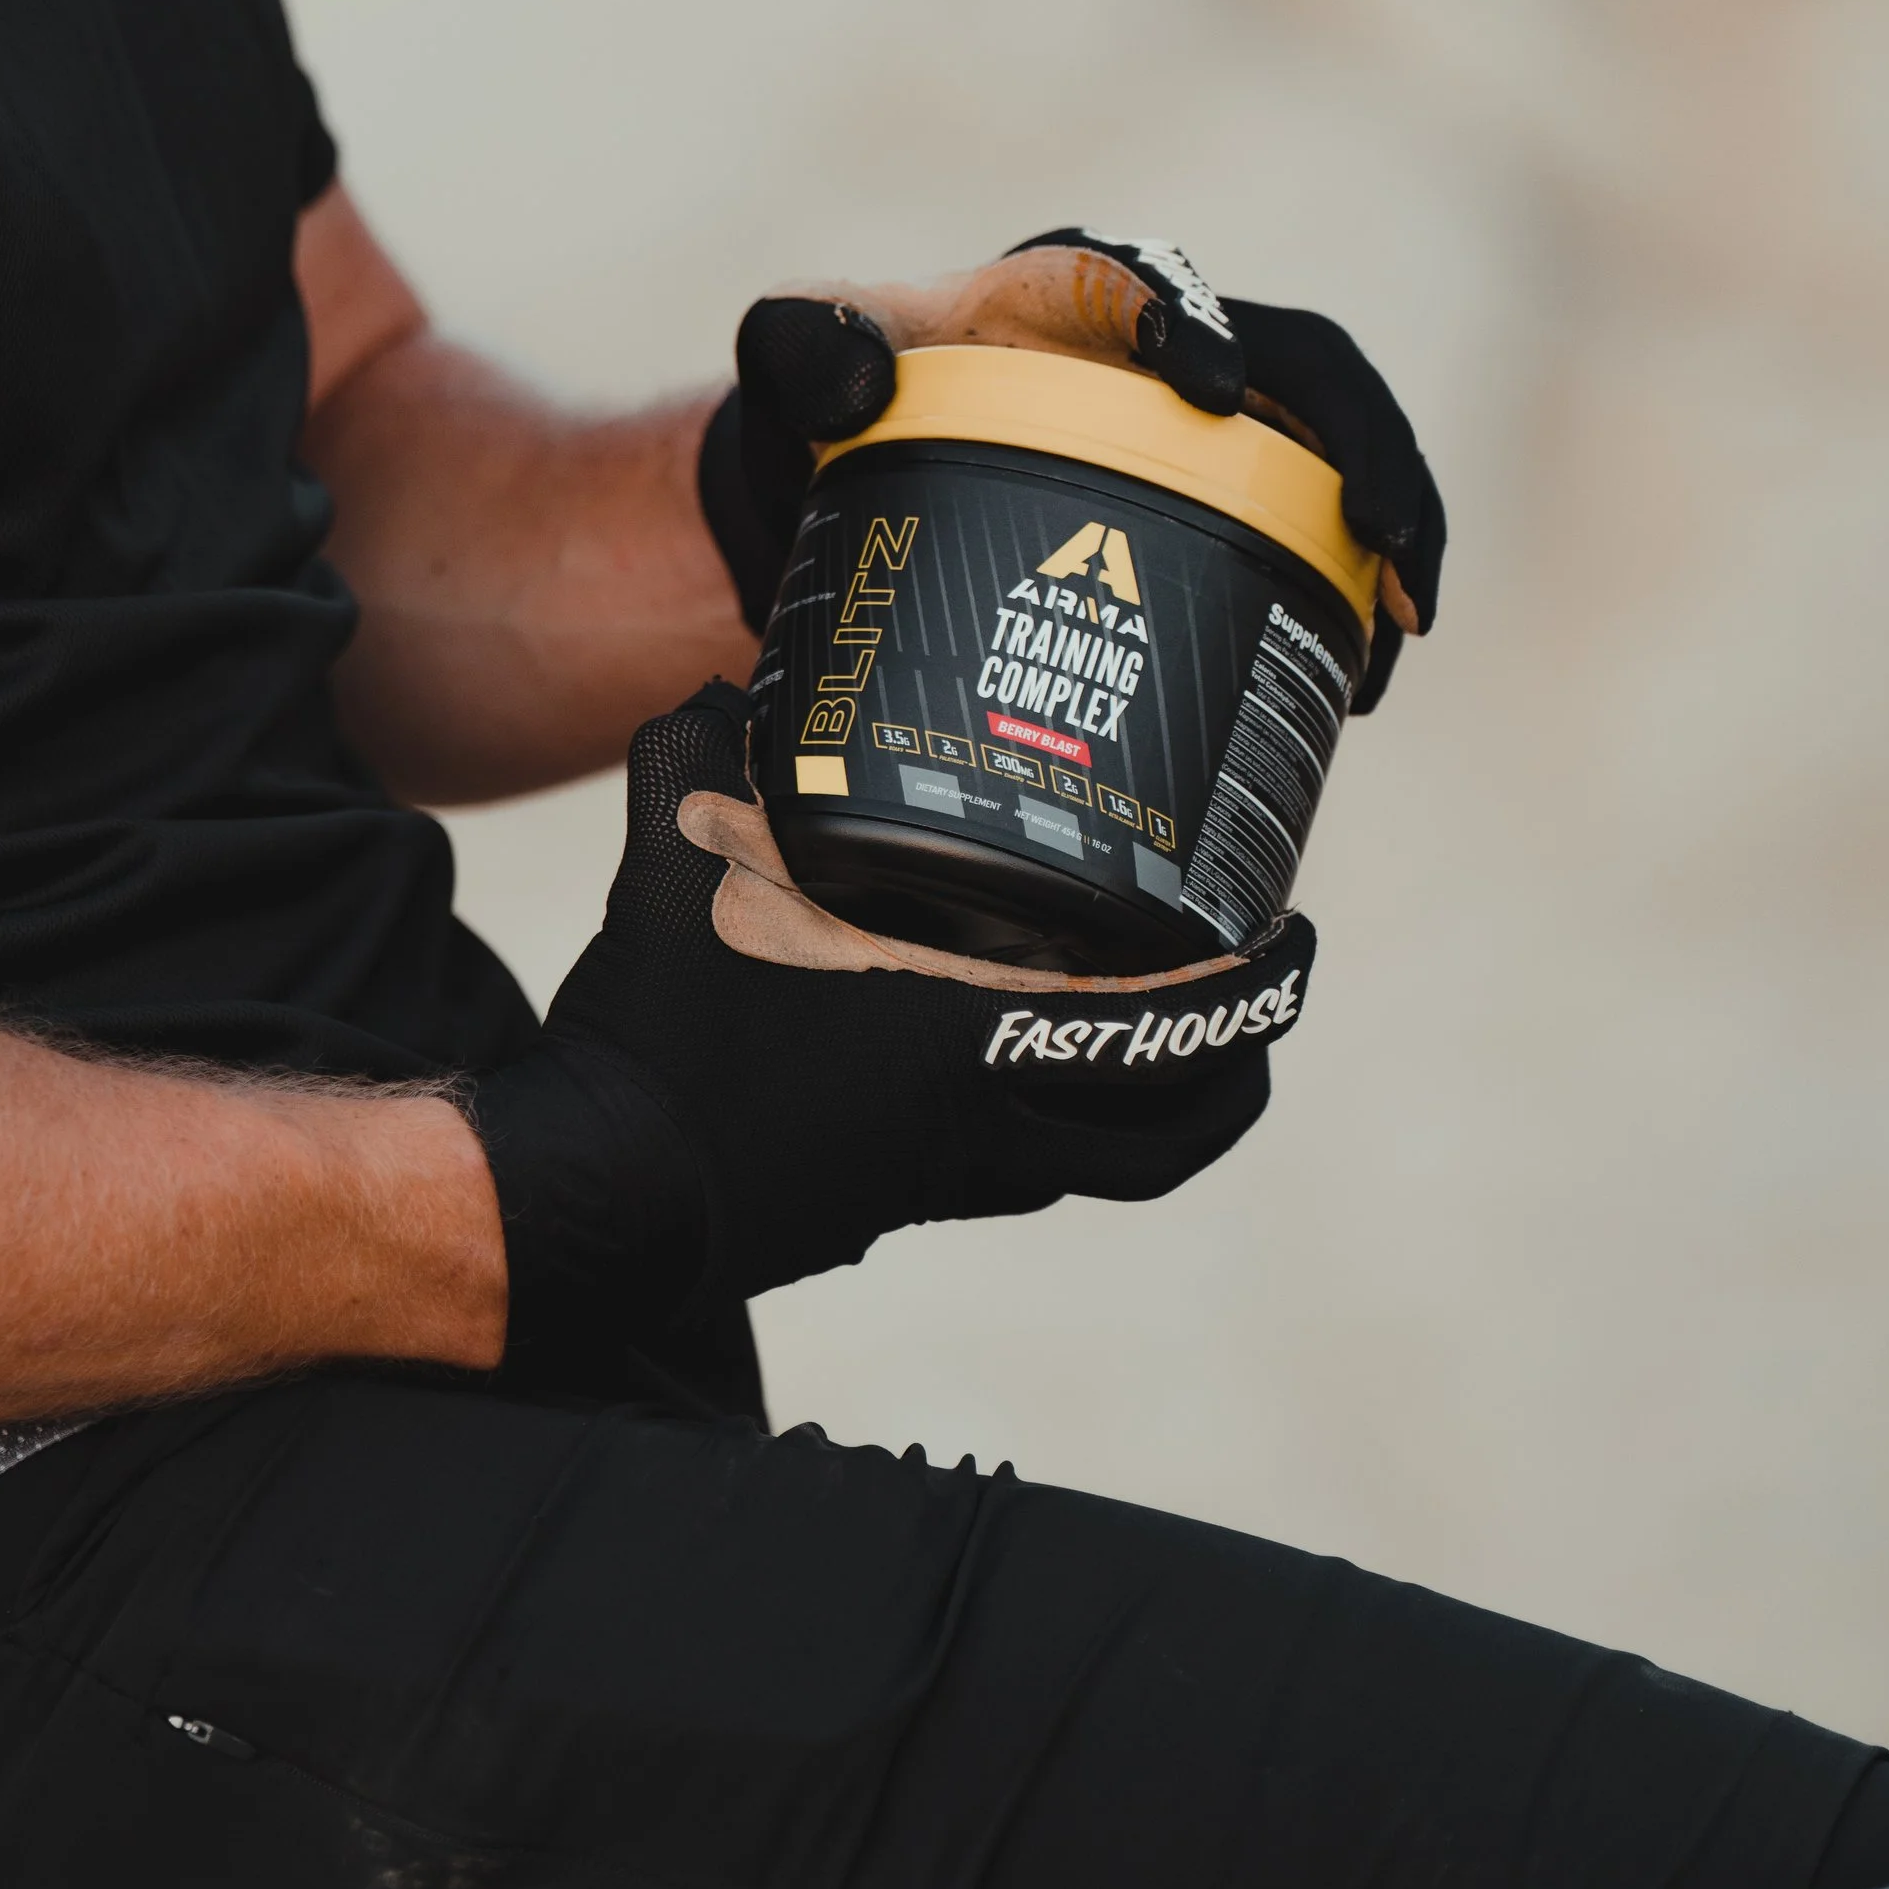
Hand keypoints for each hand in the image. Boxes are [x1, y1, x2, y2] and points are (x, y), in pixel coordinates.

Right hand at [466, 685, 1311, 1345]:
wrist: (590, 1192)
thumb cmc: (651, 1037)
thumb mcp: (676, 868)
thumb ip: (702, 759)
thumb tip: (723, 685)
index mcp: (968, 1047)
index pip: (1168, 1036)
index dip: (1259, 996)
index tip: (1299, 945)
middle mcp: (979, 1132)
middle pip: (1171, 1134)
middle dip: (1235, 1071)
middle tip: (1255, 993)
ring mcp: (938, 1181)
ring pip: (1097, 1159)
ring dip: (1146, 1098)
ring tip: (1153, 1010)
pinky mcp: (891, 1203)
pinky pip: (1016, 1164)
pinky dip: (1052, 1113)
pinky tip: (1011, 1041)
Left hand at [695, 228, 1444, 705]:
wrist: (867, 471)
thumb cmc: (843, 402)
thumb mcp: (799, 363)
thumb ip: (799, 348)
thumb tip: (861, 378)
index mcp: (1075, 284)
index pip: (1149, 278)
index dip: (1190, 320)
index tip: (1210, 387)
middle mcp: (1173, 338)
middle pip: (1304, 365)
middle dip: (1361, 442)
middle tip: (1380, 536)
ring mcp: (1221, 424)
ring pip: (1342, 450)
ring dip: (1393, 526)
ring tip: (1403, 623)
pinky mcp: (1236, 504)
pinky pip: (1324, 535)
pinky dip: (1356, 597)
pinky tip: (1361, 679)